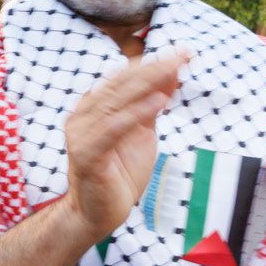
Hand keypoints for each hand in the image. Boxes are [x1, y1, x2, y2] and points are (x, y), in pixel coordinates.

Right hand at [61, 51, 186, 240]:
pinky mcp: (86, 154)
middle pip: (121, 84)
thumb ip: (150, 105)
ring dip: (148, 84)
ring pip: (116, 101)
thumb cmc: (118, 173)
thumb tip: (171, 74)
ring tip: (175, 70)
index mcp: (93, 108)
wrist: (97, 213)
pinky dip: (135, 113)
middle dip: (155, 67)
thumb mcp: (141, 133)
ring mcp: (81, 134)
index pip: (124, 77)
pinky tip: (159, 101)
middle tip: (184, 54)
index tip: (183, 52)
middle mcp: (83, 115)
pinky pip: (113, 129)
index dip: (153, 63)